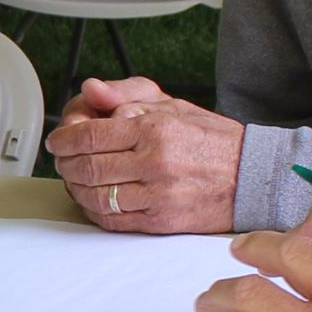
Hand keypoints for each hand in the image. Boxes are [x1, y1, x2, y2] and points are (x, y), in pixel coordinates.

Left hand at [46, 77, 243, 233]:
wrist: (254, 177)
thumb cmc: (211, 139)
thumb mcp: (171, 104)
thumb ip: (126, 93)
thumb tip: (91, 89)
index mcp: (154, 129)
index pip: (90, 135)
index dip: (64, 138)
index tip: (58, 140)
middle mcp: (155, 163)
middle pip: (87, 167)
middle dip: (65, 163)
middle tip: (63, 159)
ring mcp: (159, 196)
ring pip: (96, 197)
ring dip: (75, 189)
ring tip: (75, 179)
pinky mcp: (163, 222)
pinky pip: (114, 221)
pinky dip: (94, 211)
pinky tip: (93, 200)